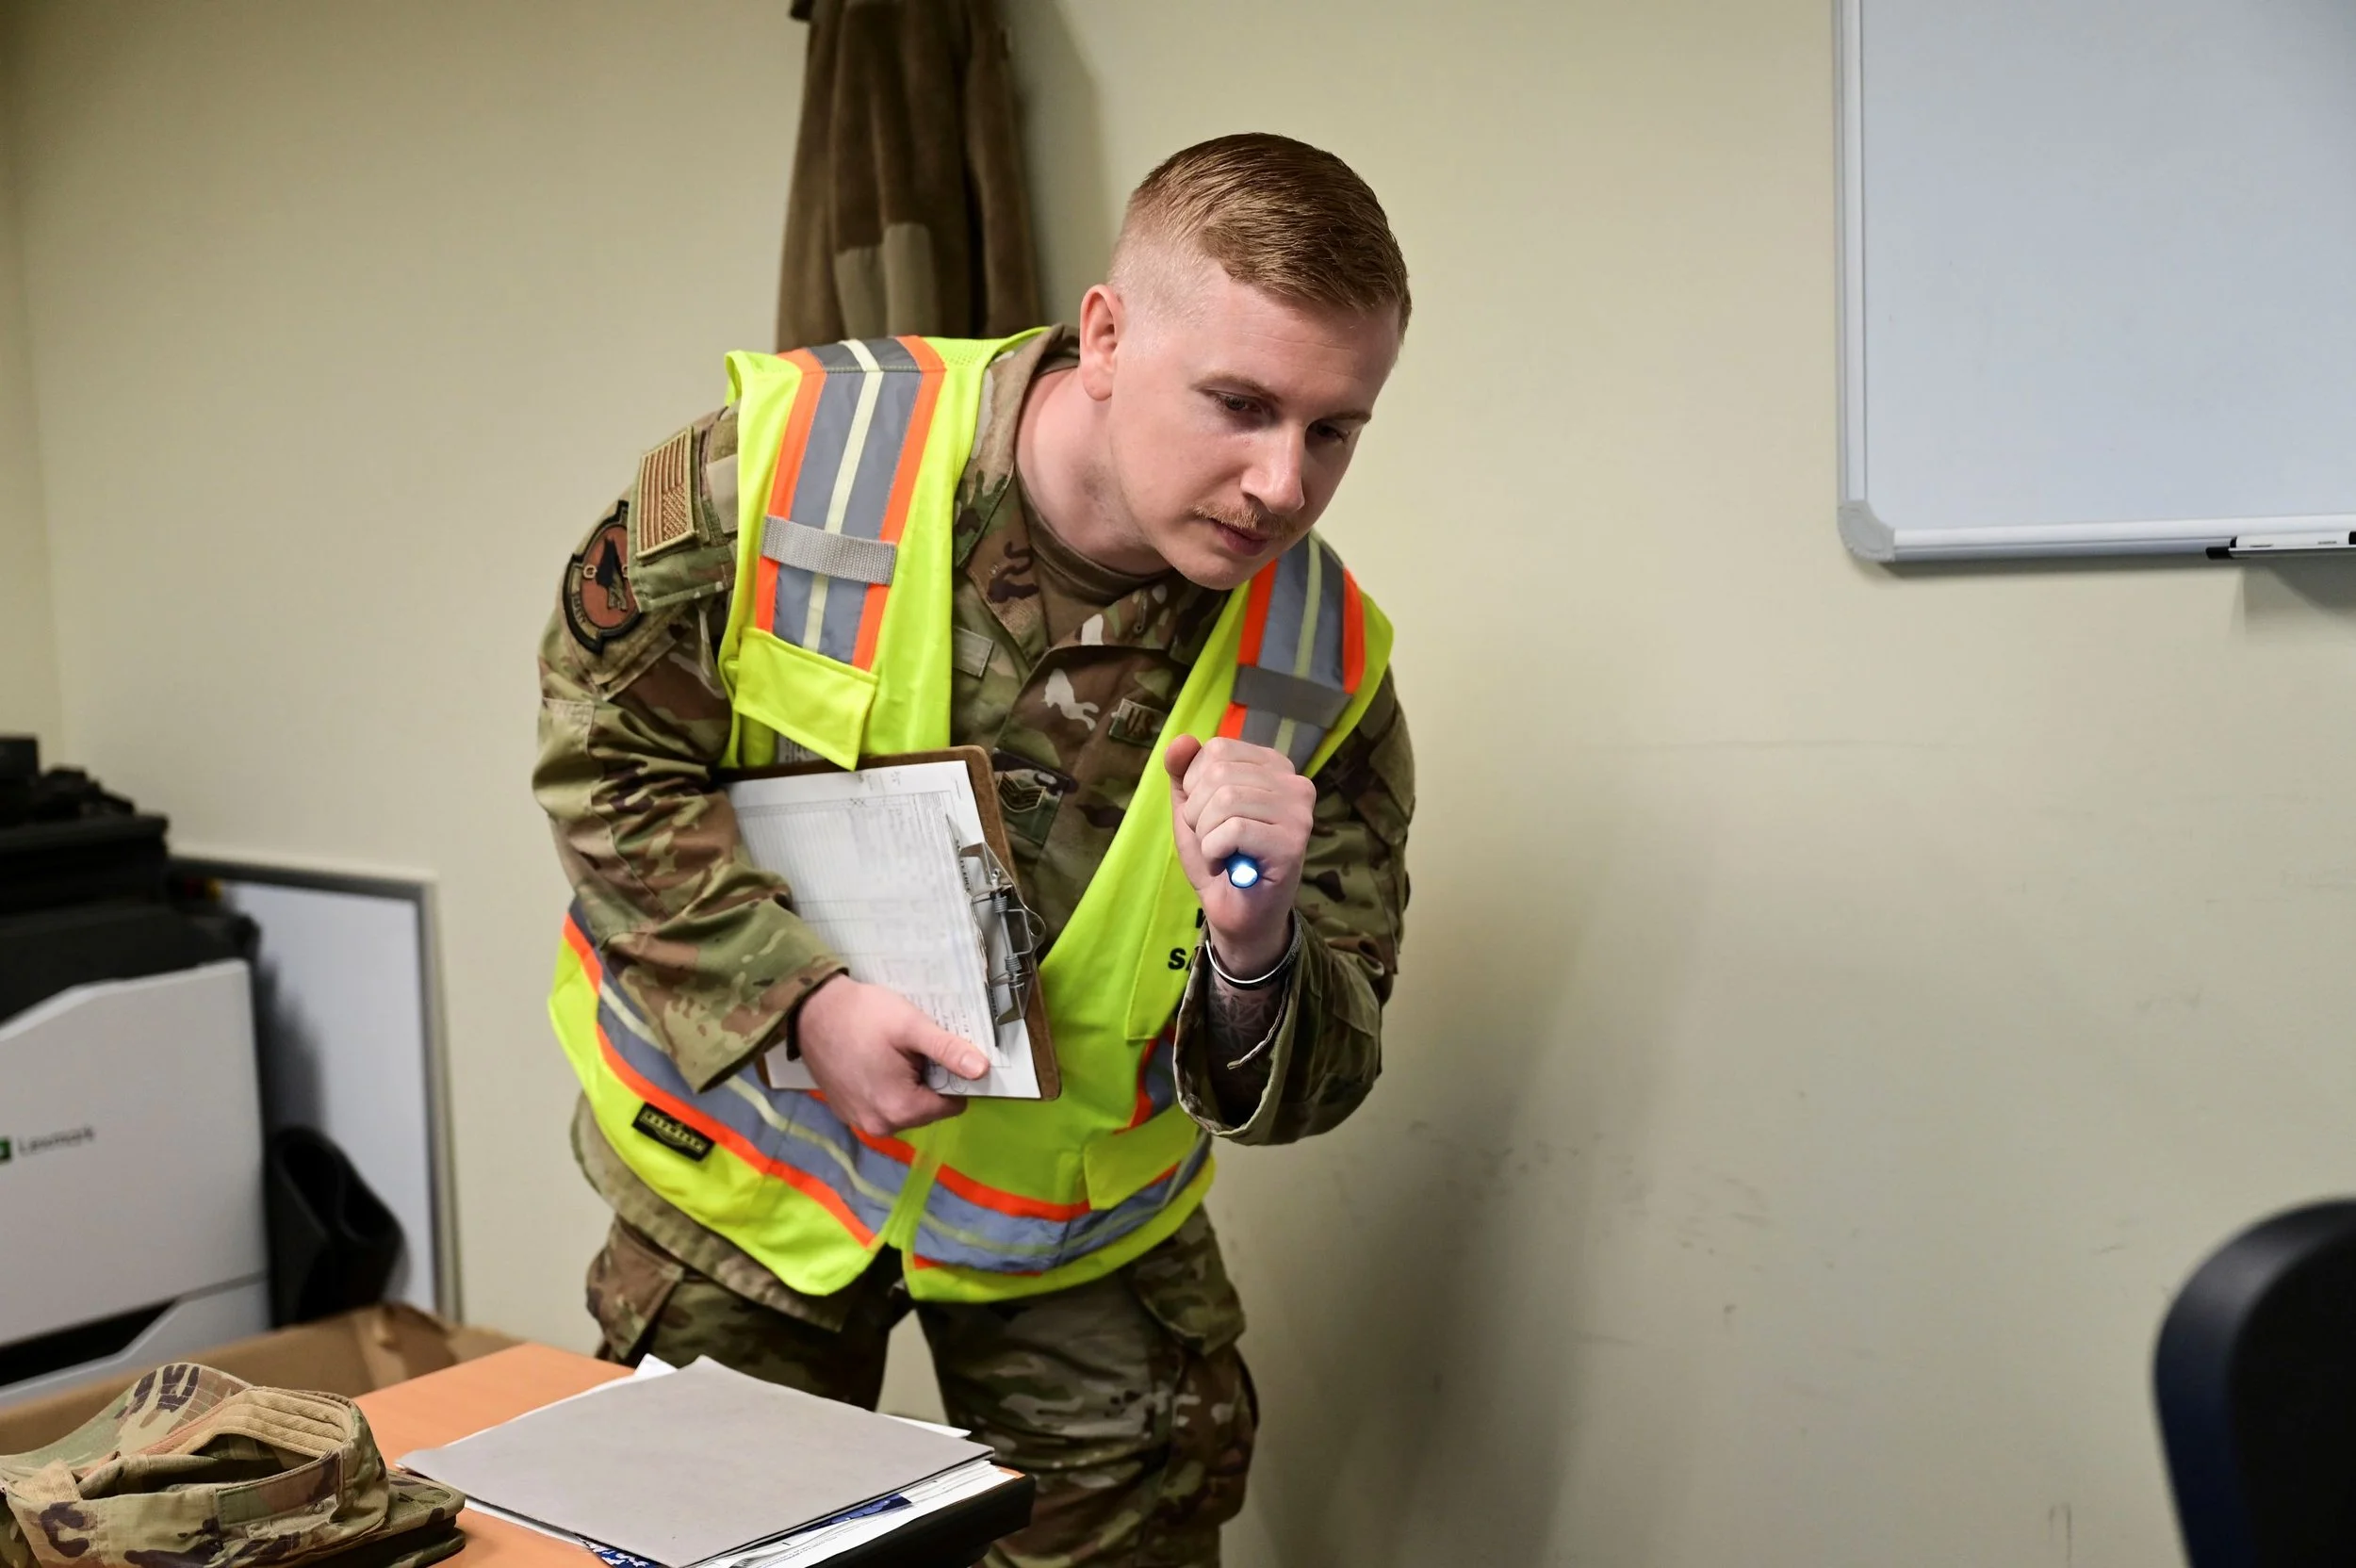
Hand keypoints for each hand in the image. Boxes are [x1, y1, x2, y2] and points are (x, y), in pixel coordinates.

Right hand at [793, 977, 987, 1136]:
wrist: (810, 1010)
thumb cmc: (863, 1015)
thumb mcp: (911, 1027)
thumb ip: (948, 1050)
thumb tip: (982, 1070)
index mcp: (900, 1110)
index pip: (951, 1104)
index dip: (953, 1077)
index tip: (939, 1052)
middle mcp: (881, 1126)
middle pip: (928, 1108)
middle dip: (928, 1080)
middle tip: (912, 1048)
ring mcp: (859, 1121)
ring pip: (905, 1107)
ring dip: (907, 1083)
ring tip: (893, 1052)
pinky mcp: (845, 1112)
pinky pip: (881, 1104)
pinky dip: (885, 1086)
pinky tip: (875, 1060)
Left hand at [1164, 735, 1313, 974]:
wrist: (1237, 913)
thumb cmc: (1219, 857)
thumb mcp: (1192, 809)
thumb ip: (1184, 773)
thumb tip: (1181, 740)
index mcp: (1272, 765)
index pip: (1217, 749)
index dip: (1195, 786)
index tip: (1206, 816)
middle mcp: (1294, 781)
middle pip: (1219, 773)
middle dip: (1198, 813)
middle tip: (1211, 840)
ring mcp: (1299, 811)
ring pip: (1226, 800)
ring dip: (1206, 835)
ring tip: (1220, 853)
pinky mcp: (1294, 842)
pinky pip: (1234, 830)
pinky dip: (1216, 852)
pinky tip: (1228, 865)